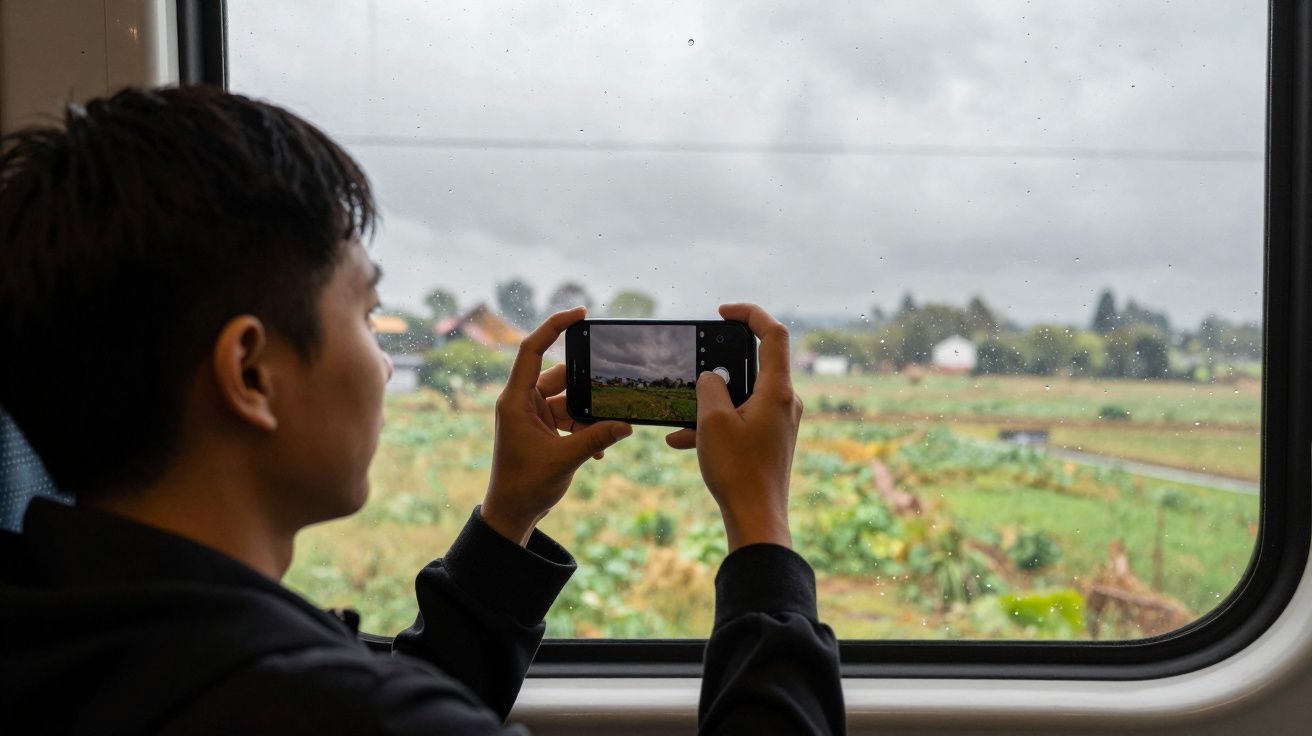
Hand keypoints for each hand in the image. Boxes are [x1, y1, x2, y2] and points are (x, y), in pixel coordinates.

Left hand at [482, 307, 631, 545]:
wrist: (512, 514)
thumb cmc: (525, 486)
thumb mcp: (565, 459)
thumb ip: (596, 438)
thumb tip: (627, 424)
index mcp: (516, 399)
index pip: (532, 349)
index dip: (553, 326)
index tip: (580, 314)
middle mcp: (522, 402)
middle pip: (560, 377)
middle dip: (587, 386)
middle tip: (613, 388)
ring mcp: (533, 415)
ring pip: (570, 400)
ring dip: (589, 415)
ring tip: (610, 427)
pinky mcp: (543, 429)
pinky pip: (570, 418)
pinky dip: (585, 429)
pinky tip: (599, 451)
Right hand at [665, 304, 801, 550]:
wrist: (756, 518)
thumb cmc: (738, 470)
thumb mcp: (713, 420)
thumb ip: (710, 386)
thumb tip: (713, 376)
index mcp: (778, 391)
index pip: (774, 334)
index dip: (750, 314)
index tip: (723, 312)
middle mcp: (786, 402)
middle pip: (756, 364)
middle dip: (721, 364)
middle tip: (696, 363)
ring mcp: (780, 421)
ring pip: (742, 395)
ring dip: (711, 402)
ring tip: (681, 418)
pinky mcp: (771, 439)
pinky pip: (741, 419)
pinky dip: (715, 424)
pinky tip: (681, 440)